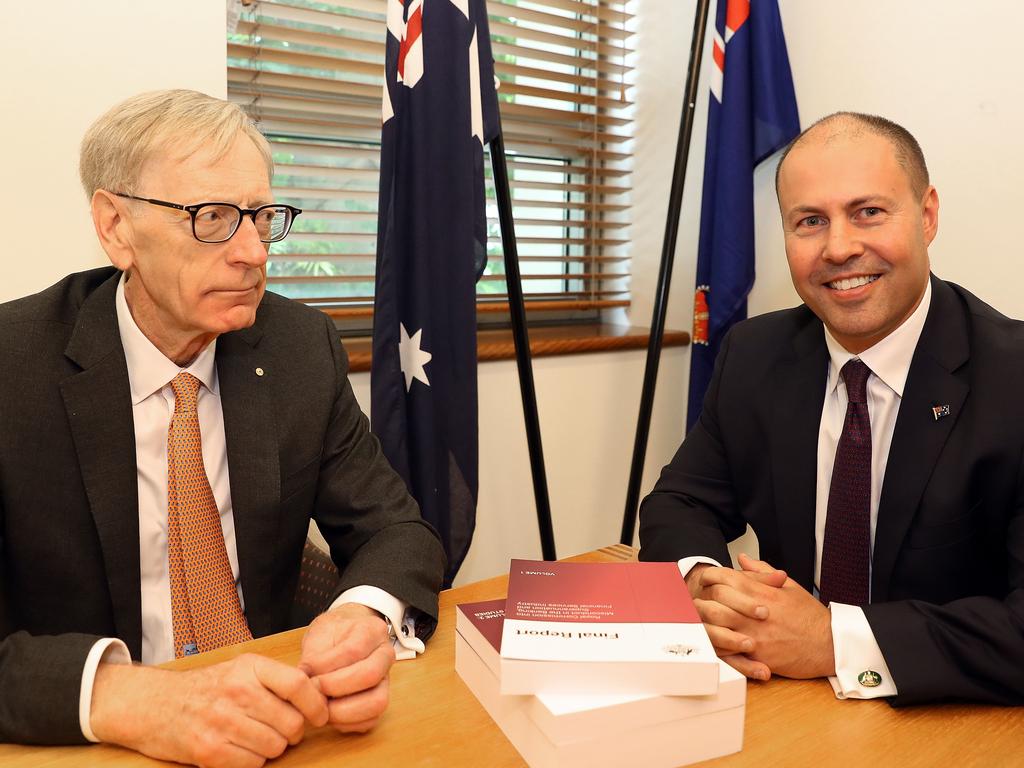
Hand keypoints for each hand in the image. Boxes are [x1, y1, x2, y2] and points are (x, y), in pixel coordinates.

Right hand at [90, 653, 328, 767]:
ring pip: (275, 747)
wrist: (154, 705)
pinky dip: (254, 761)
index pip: (299, 685)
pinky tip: (242, 749)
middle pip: (291, 723)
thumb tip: (319, 692)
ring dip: (273, 748)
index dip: (317, 705)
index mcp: (249, 667)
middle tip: (283, 730)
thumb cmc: (206, 687)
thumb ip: (276, 679)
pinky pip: (253, 764)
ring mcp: (222, 722)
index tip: (320, 715)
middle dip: (294, 732)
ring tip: (258, 738)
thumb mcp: (241, 668)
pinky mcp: (209, 751)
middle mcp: (237, 692)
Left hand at [299, 603, 395, 732]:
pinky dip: (347, 723)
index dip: (327, 665)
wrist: (344, 638)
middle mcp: (386, 654)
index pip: (354, 650)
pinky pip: (371, 720)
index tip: (306, 671)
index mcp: (373, 630)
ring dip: (343, 711)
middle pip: (370, 675)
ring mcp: (386, 679)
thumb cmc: (332, 636)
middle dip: (336, 687)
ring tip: (321, 706)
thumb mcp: (320, 634)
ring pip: (377, 702)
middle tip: (314, 689)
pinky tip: (329, 714)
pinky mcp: (380, 700)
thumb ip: (314, 656)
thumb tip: (304, 680)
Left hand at [698, 554, 834, 679]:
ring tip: (697, 623)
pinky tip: (711, 644)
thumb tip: (742, 558)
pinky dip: (716, 647)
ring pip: (717, 627)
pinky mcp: (757, 655)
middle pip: (715, 601)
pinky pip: (728, 652)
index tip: (705, 580)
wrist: (830, 644)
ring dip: (704, 624)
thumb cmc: (810, 617)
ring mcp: (755, 634)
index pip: (726, 578)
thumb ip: (762, 571)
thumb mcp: (789, 587)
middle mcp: (755, 612)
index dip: (710, 577)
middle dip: (701, 600)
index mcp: (763, 592)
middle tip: (694, 602)